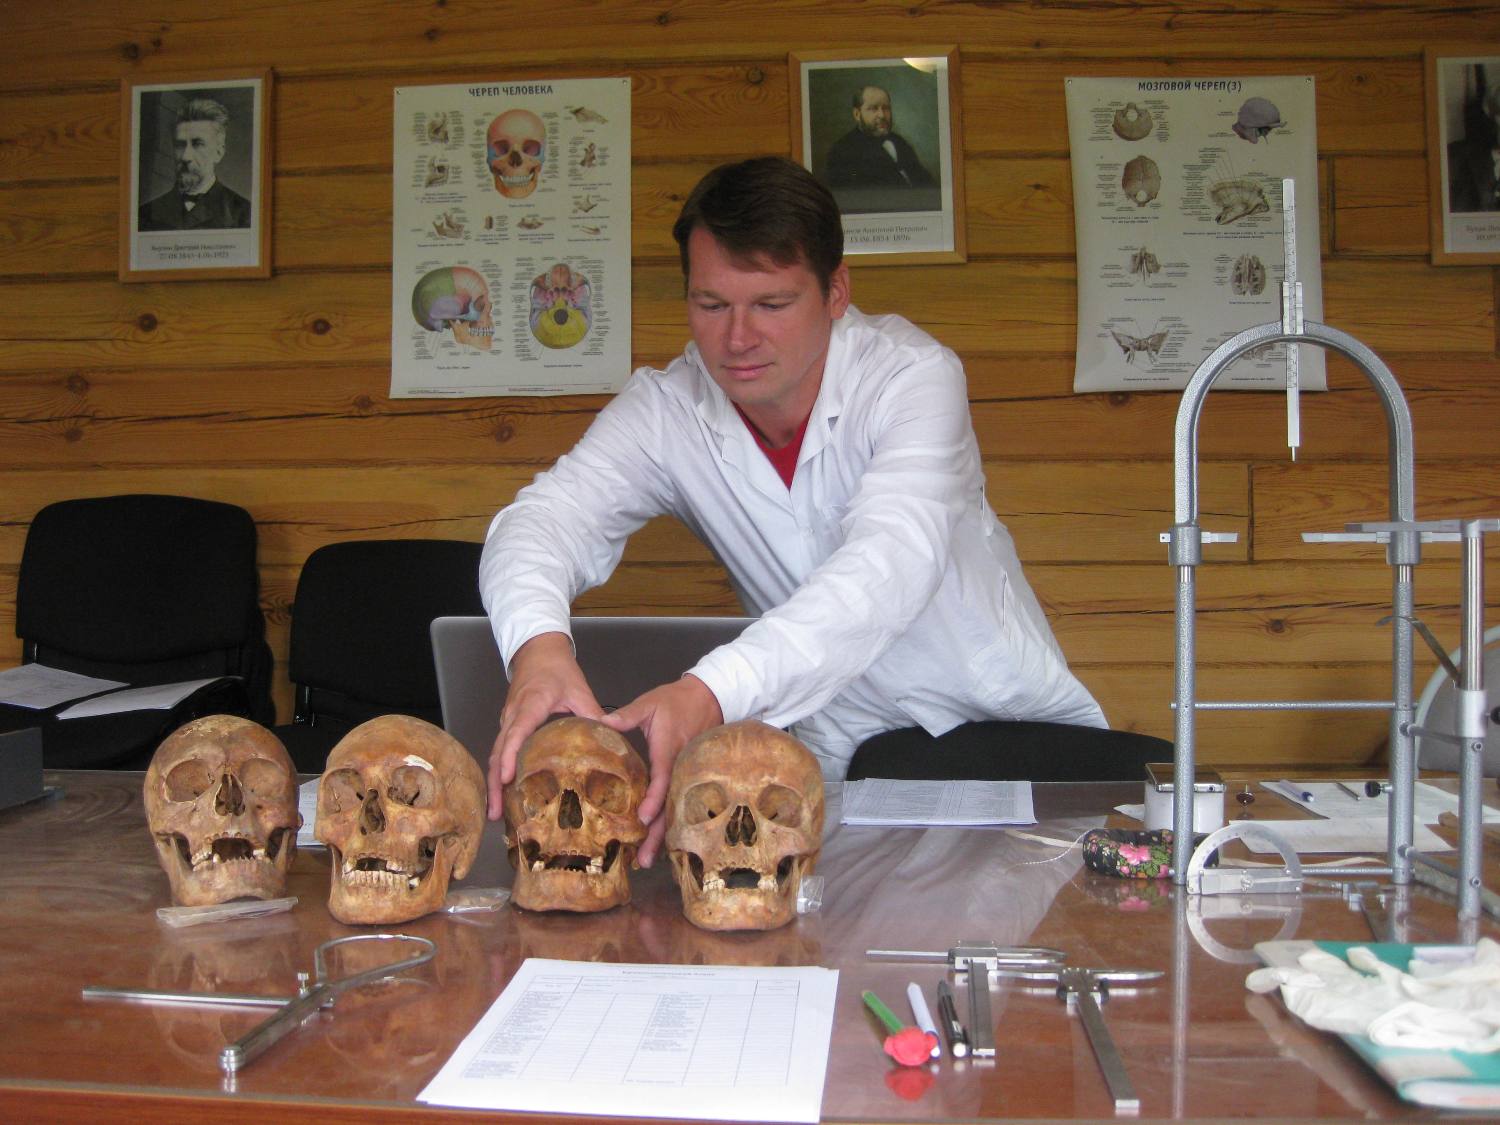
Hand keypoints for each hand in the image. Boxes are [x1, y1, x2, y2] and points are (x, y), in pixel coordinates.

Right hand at [486, 632, 602, 819]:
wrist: (537, 649)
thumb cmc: (556, 667)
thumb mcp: (578, 688)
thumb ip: (592, 713)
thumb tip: (610, 738)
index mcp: (530, 706)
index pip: (516, 734)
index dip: (509, 758)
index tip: (507, 779)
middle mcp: (512, 716)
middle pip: (498, 753)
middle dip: (495, 784)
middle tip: (496, 813)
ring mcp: (507, 720)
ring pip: (496, 754)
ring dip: (494, 782)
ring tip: (497, 812)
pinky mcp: (508, 724)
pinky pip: (500, 750)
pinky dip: (499, 771)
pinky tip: (505, 791)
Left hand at [602, 674, 721, 867]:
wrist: (711, 697)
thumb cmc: (676, 701)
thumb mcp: (649, 703)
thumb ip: (626, 715)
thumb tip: (599, 721)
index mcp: (669, 749)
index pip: (662, 779)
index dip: (654, 799)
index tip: (643, 818)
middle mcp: (681, 767)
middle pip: (671, 806)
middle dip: (658, 834)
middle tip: (642, 860)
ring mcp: (688, 774)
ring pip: (677, 811)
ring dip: (664, 836)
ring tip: (648, 860)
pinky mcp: (691, 777)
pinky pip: (681, 804)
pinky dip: (671, 825)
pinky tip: (661, 844)